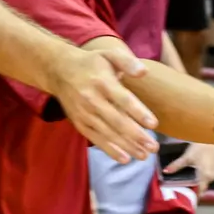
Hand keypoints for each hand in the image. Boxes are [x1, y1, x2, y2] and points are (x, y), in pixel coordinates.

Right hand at [49, 45, 158, 162]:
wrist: (58, 70)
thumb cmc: (91, 63)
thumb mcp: (108, 54)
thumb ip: (127, 61)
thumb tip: (143, 71)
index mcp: (102, 82)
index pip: (123, 99)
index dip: (138, 112)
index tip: (154, 124)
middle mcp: (92, 99)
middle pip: (117, 121)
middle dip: (137, 136)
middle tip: (154, 147)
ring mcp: (84, 113)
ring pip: (108, 133)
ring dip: (127, 146)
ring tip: (144, 156)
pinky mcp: (79, 123)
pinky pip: (96, 139)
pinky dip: (110, 150)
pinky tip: (125, 158)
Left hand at [164, 142, 213, 192]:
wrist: (209, 138)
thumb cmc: (199, 148)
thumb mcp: (187, 157)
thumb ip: (176, 165)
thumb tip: (165, 172)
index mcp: (205, 176)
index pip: (199, 192)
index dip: (192, 196)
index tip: (183, 199)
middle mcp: (211, 178)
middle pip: (201, 189)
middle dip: (192, 191)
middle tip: (180, 192)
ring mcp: (213, 174)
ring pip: (203, 184)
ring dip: (195, 185)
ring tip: (184, 186)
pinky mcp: (213, 170)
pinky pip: (205, 179)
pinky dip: (199, 180)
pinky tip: (191, 178)